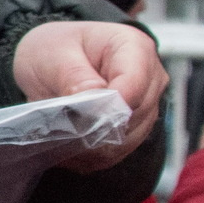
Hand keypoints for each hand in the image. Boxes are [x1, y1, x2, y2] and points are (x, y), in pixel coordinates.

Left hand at [12, 21, 165, 168]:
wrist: (53, 60)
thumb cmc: (56, 49)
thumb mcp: (53, 54)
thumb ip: (73, 75)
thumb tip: (93, 98)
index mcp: (134, 48)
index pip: (135, 83)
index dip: (110, 105)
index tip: (82, 116)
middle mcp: (150, 77)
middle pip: (135, 115)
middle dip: (98, 126)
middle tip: (62, 128)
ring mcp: (146, 106)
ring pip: (128, 139)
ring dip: (94, 144)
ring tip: (62, 136)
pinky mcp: (135, 130)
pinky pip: (119, 152)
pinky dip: (92, 154)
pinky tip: (70, 145)